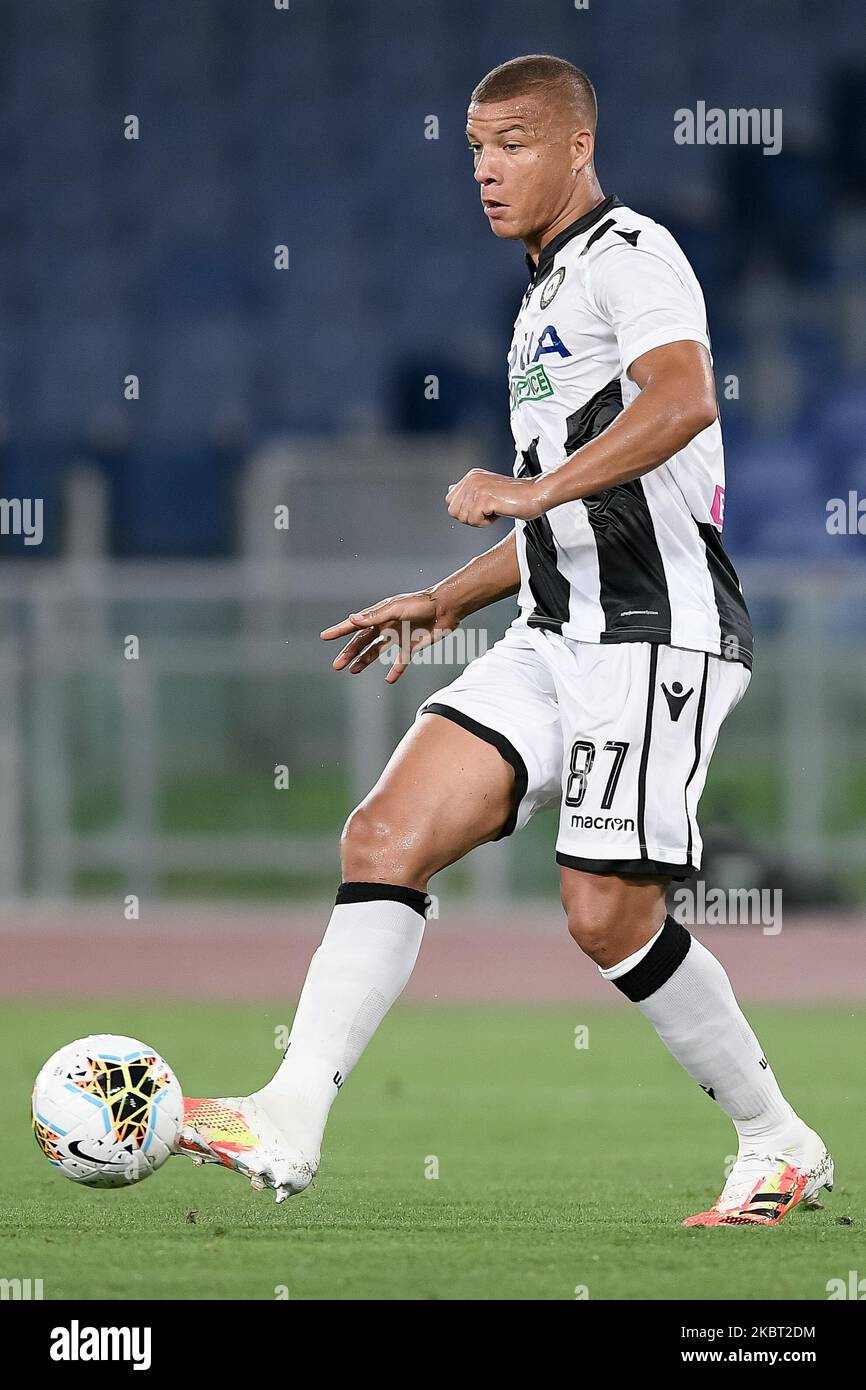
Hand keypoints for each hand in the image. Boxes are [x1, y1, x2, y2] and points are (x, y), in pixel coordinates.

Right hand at [320, 590, 458, 683]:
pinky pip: (401, 661)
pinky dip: (395, 671)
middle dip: (349, 653)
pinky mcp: (412, 646)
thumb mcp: (395, 608)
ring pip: (377, 651)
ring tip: (353, 670)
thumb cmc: (421, 604)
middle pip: (363, 642)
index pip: (355, 625)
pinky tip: (389, 680)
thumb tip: (352, 620)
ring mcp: (399, 636)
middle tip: (337, 665)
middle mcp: (387, 625)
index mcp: (380, 615)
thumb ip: (374, 616)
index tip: (324, 636)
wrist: (446, 608)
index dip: (339, 631)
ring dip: (365, 660)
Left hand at [445, 469, 543, 525]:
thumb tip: (449, 491)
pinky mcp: (484, 498)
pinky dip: (487, 522)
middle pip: (454, 512)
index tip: (484, 507)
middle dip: (471, 517)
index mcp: (471, 477)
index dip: (466, 511)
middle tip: (489, 510)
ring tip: (495, 510)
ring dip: (480, 520)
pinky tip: (498, 512)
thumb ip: (468, 492)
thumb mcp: (487, 490)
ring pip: (464, 518)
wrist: (535, 495)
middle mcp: (472, 479)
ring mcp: (477, 488)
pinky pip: (474, 520)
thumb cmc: (515, 497)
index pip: (450, 502)